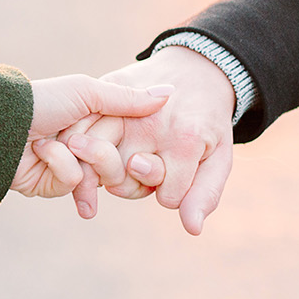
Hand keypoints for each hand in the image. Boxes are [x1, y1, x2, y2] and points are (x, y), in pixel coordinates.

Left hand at [10, 74, 170, 199]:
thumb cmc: (42, 101)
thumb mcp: (85, 92)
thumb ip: (128, 99)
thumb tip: (170, 91)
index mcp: (100, 122)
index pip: (138, 142)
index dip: (137, 143)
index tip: (134, 138)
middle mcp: (90, 145)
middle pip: (125, 165)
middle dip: (102, 154)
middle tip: (75, 140)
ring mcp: (74, 167)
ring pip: (104, 178)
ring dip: (77, 160)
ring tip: (49, 144)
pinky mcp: (56, 186)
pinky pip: (75, 185)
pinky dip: (58, 167)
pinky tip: (41, 156)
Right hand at [73, 47, 234, 234]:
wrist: (197, 69)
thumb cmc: (207, 121)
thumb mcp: (219, 158)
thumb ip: (206, 193)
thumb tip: (191, 229)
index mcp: (185, 141)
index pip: (167, 197)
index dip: (170, 193)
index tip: (174, 177)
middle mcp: (151, 125)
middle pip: (124, 183)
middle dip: (133, 184)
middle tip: (143, 169)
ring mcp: (123, 107)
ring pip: (96, 161)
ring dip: (102, 168)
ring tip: (118, 159)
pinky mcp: (104, 91)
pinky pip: (79, 130)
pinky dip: (78, 145)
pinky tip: (86, 149)